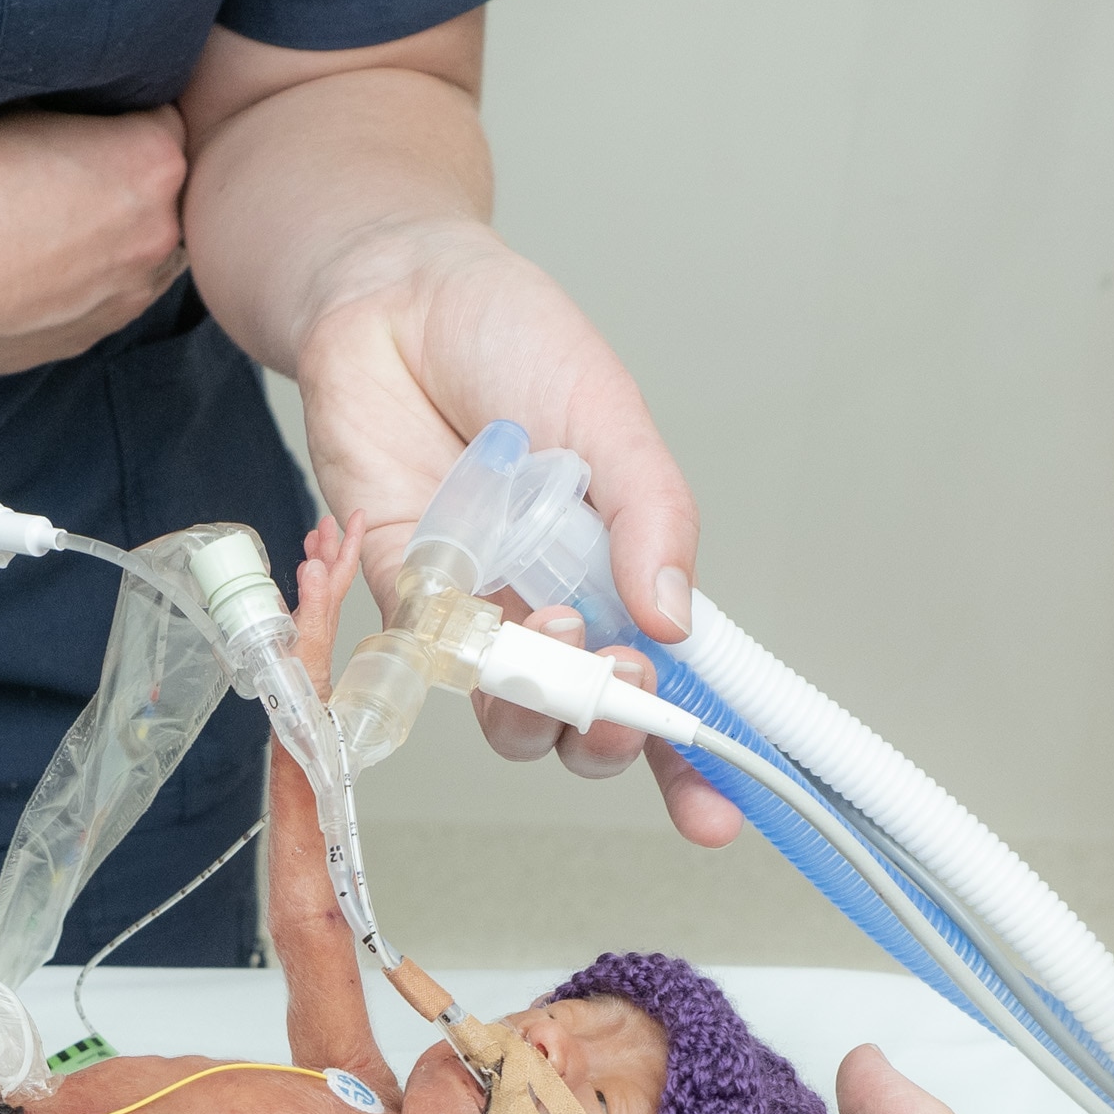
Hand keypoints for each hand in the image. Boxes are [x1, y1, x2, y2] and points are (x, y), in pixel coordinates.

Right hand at [0, 107, 186, 376]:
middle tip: (70, 175)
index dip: (126, 118)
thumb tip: (83, 114)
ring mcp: (132, 293)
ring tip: (55, 227)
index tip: (91, 123)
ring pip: (144, 250)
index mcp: (153, 162)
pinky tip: (43, 267)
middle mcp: (160, 231)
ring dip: (117, 236)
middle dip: (129, 180)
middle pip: (164, 191)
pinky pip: (111, 295)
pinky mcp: (99, 334)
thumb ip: (78, 113)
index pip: (166, 121)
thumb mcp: (25, 108)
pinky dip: (90, 279)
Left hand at [294, 224, 740, 847]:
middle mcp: (554, 609)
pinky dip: (465, 655)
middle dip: (615, 734)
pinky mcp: (407, 601)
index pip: (669, 685)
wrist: (393, 300)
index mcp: (622, 574)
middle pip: (588, 726)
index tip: (719, 812)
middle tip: (627, 692)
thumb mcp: (610, 416)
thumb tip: (676, 620)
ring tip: (556, 638)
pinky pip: (436, 665)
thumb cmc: (511, 342)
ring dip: (542, 707)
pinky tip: (486, 606)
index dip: (694, 757)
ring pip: (512, 717)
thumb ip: (651, 516)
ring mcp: (479, 615)